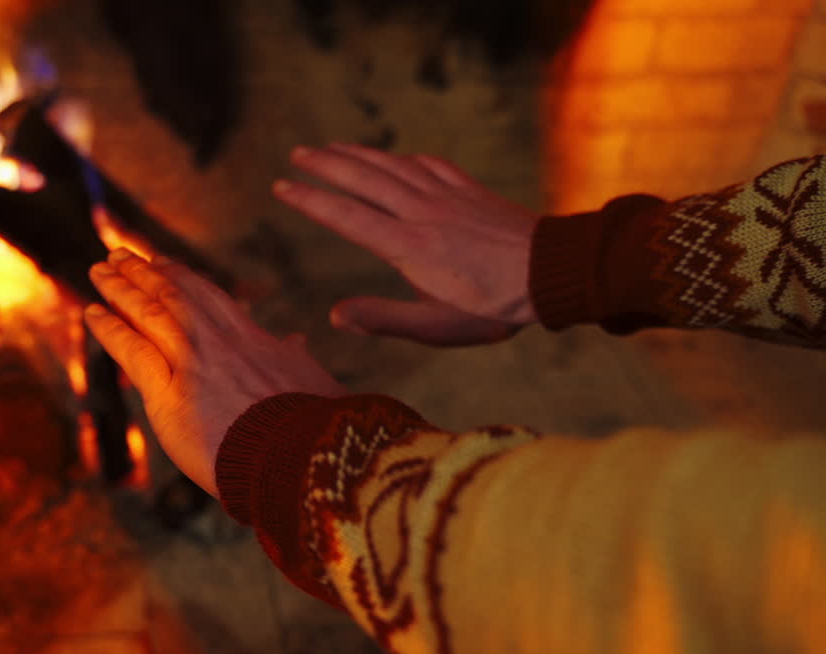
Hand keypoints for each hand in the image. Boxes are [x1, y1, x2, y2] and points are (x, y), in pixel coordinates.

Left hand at [85, 249, 344, 496]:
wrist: (304, 459)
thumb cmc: (318, 430)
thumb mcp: (317, 381)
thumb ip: (298, 358)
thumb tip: (296, 340)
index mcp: (255, 340)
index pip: (211, 298)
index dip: (183, 278)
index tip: (163, 263)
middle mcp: (220, 343)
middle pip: (175, 295)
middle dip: (145, 273)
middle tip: (119, 256)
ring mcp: (193, 364)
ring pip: (150, 313)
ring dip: (121, 288)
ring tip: (99, 270)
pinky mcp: (169, 394)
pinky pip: (132, 350)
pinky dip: (110, 329)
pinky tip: (92, 313)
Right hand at [276, 144, 540, 345]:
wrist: (551, 273)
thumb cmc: (492, 308)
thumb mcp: (435, 327)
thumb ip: (383, 319)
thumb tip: (336, 316)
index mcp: (407, 246)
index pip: (346, 217)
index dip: (311, 201)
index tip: (282, 187)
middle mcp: (421, 213)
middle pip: (364, 179)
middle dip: (326, 164)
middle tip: (296, 154)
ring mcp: (446, 197)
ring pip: (393, 166)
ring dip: (359, 153)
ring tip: (332, 146)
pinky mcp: (470, 192)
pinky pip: (430, 165)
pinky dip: (406, 158)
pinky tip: (400, 157)